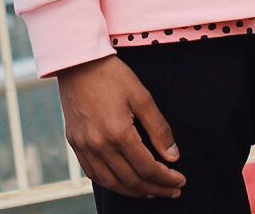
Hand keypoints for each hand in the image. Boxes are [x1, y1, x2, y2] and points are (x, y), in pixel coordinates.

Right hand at [56, 54, 184, 198]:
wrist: (76, 61)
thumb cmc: (110, 74)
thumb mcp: (141, 96)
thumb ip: (159, 128)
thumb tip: (173, 156)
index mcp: (118, 132)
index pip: (147, 168)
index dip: (167, 179)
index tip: (180, 181)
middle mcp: (98, 144)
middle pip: (131, 180)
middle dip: (156, 189)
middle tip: (172, 191)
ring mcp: (84, 145)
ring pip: (111, 182)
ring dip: (134, 192)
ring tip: (151, 191)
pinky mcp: (74, 142)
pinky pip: (93, 173)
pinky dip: (111, 183)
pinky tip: (123, 182)